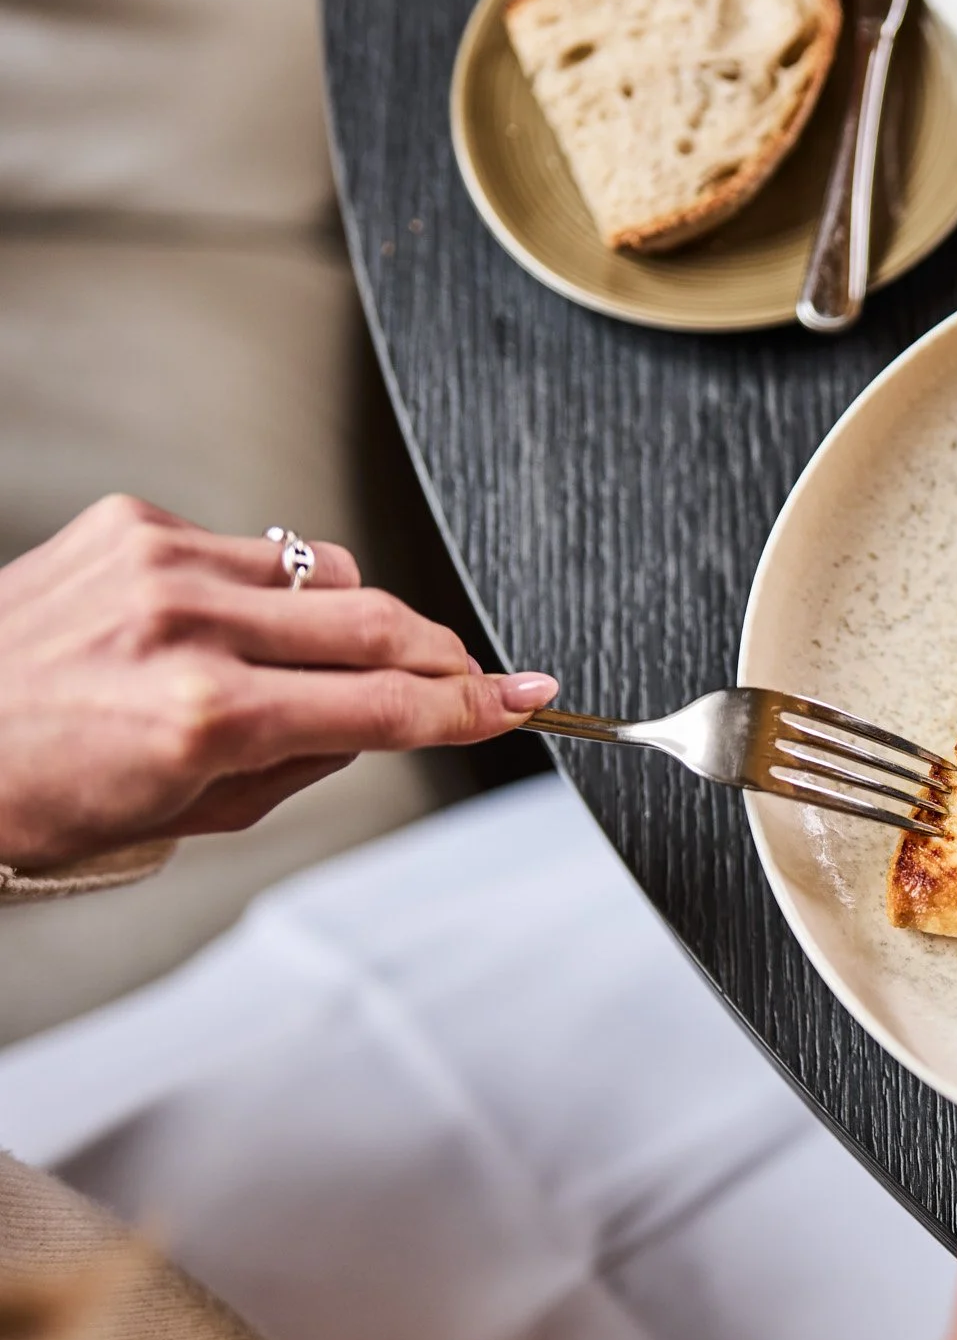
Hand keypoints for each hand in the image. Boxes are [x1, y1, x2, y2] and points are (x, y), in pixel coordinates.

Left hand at [0, 495, 557, 869]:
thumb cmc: (32, 795)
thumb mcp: (185, 815)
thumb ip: (301, 763)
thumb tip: (386, 719)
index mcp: (204, 717)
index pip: (386, 705)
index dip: (472, 706)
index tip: (525, 699)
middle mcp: (187, 628)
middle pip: (380, 623)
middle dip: (445, 655)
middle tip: (476, 679)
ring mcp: (159, 563)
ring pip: (328, 573)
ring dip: (355, 620)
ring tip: (324, 665)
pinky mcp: (132, 524)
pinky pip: (252, 550)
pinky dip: (267, 591)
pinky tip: (230, 628)